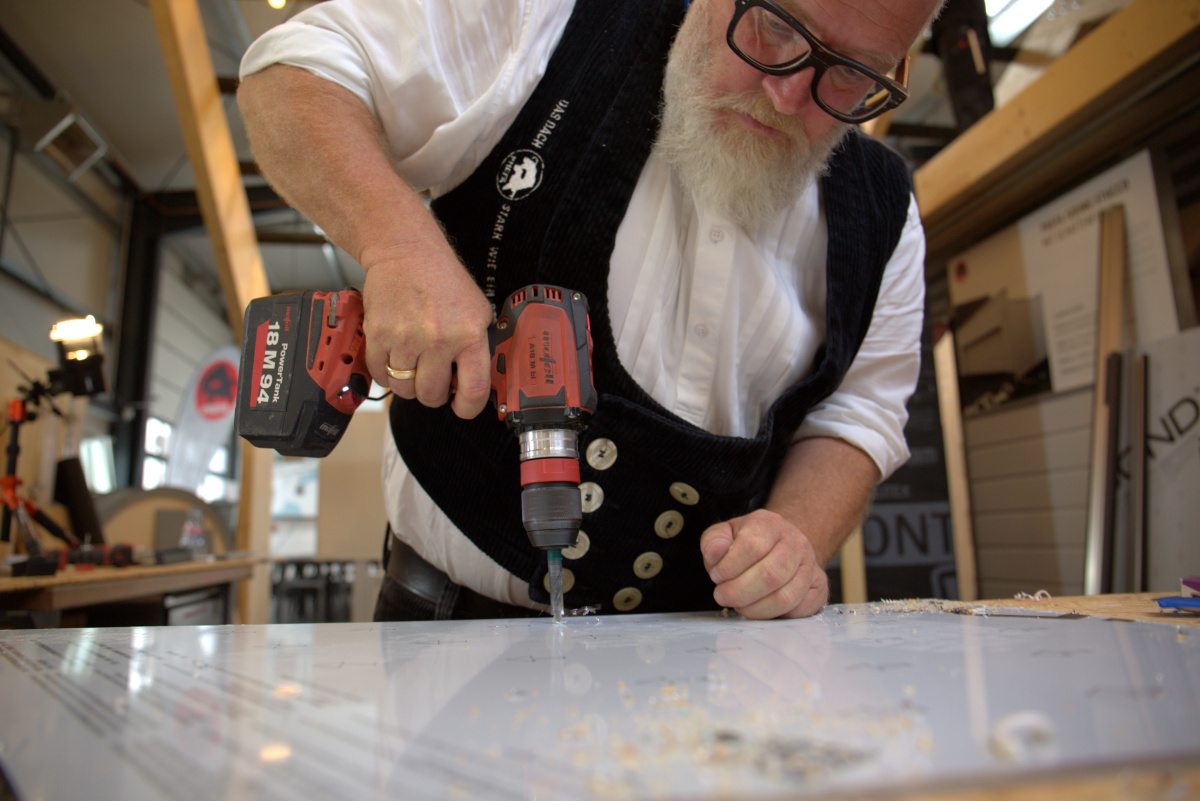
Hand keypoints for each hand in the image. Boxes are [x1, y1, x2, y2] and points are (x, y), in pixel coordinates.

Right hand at [361, 245, 493, 418]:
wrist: (406, 253)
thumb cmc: (443, 280)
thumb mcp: (477, 311)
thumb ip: (477, 347)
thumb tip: (474, 384)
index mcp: (469, 334)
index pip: (473, 390)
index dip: (467, 408)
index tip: (462, 408)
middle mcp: (438, 338)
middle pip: (432, 394)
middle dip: (434, 394)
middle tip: (434, 379)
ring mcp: (406, 338)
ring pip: (404, 389)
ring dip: (408, 384)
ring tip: (413, 366)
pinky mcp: (378, 335)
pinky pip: (380, 375)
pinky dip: (386, 373)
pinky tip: (395, 357)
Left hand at [699, 509, 828, 618]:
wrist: (780, 546)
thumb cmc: (748, 543)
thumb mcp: (725, 534)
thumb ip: (713, 541)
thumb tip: (716, 552)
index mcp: (770, 524)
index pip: (752, 546)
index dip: (729, 567)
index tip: (717, 576)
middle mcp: (796, 542)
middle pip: (770, 575)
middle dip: (739, 593)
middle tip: (723, 596)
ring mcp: (811, 565)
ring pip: (786, 597)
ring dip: (755, 609)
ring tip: (739, 605)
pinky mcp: (819, 587)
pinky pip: (801, 610)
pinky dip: (776, 616)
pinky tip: (760, 608)